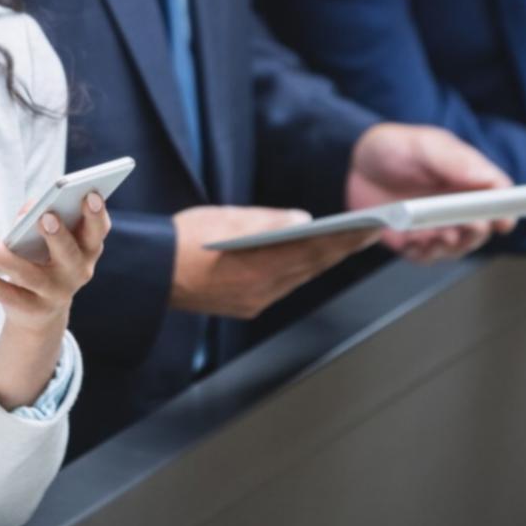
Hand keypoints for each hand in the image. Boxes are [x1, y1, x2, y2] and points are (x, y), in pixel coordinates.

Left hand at [0, 193, 110, 408]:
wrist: (40, 312)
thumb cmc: (46, 258)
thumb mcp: (50, 239)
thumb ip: (39, 218)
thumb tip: (29, 209)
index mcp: (87, 250)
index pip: (97, 232)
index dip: (96, 215)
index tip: (89, 195)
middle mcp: (76, 274)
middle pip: (70, 256)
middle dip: (59, 236)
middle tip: (46, 216)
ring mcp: (53, 295)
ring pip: (29, 276)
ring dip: (3, 256)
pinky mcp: (28, 309)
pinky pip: (2, 292)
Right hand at [169, 206, 380, 318]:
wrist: (152, 274)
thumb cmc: (184, 240)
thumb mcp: (227, 219)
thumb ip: (268, 221)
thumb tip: (305, 220)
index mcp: (258, 265)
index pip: (315, 250)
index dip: (347, 239)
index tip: (372, 227)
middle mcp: (262, 290)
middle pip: (313, 267)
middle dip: (342, 249)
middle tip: (371, 231)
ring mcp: (255, 301)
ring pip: (300, 278)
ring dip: (324, 260)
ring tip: (348, 242)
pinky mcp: (247, 306)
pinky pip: (282, 286)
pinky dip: (299, 270)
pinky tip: (309, 257)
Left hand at [346, 123, 515, 261]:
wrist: (354, 160)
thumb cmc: (394, 146)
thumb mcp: (425, 145)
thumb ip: (456, 161)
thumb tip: (490, 181)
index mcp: (467, 179)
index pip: (498, 199)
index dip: (505, 212)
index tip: (504, 221)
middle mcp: (456, 205)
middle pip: (480, 229)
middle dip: (476, 232)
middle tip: (468, 226)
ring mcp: (434, 225)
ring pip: (455, 247)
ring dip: (451, 245)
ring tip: (439, 235)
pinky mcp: (412, 240)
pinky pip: (424, 256)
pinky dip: (423, 253)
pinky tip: (414, 240)